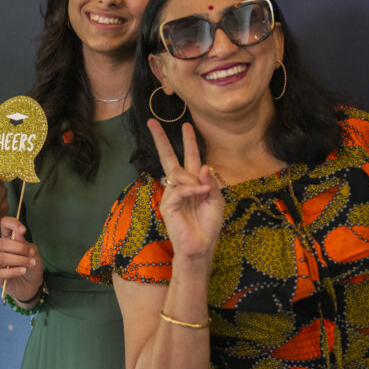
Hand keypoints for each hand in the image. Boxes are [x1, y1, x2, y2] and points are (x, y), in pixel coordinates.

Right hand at [0, 217, 43, 301]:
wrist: (33, 284)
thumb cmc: (31, 266)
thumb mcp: (32, 252)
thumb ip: (24, 243)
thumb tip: (18, 233)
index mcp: (9, 240)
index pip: (4, 225)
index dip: (11, 224)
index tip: (23, 230)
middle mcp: (0, 250)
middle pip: (1, 243)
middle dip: (19, 248)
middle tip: (30, 254)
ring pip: (2, 258)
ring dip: (19, 260)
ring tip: (30, 264)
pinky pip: (2, 272)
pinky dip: (15, 271)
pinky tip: (23, 271)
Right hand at [147, 119, 224, 262]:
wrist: (201, 246)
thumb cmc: (209, 224)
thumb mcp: (216, 199)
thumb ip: (211, 182)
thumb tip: (202, 166)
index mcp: (191, 182)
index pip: (188, 157)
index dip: (188, 141)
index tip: (186, 125)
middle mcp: (178, 185)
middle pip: (168, 157)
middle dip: (161, 139)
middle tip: (152, 122)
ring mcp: (170, 194)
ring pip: (179, 173)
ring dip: (194, 180)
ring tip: (204, 193)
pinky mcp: (167, 205)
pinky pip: (180, 189)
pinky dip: (193, 189)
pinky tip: (201, 193)